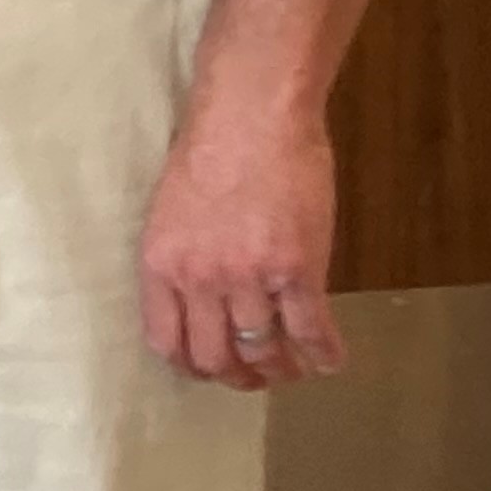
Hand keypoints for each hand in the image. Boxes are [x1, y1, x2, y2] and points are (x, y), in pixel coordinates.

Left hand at [137, 86, 345, 391]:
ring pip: (265, 352)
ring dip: (282, 369)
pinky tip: (329, 359)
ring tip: (293, 367)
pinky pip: (312, 332)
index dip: (191, 365)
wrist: (252, 114)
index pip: (167, 341)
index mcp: (161, 262)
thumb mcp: (171, 208)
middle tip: (255, 376)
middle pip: (216, 358)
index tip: (208, 368)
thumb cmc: (210, 147)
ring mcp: (250, 278)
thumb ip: (183, 257)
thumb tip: (200, 301)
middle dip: (237, 377)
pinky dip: (323, 355)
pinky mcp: (298, 270)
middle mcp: (201, 278)